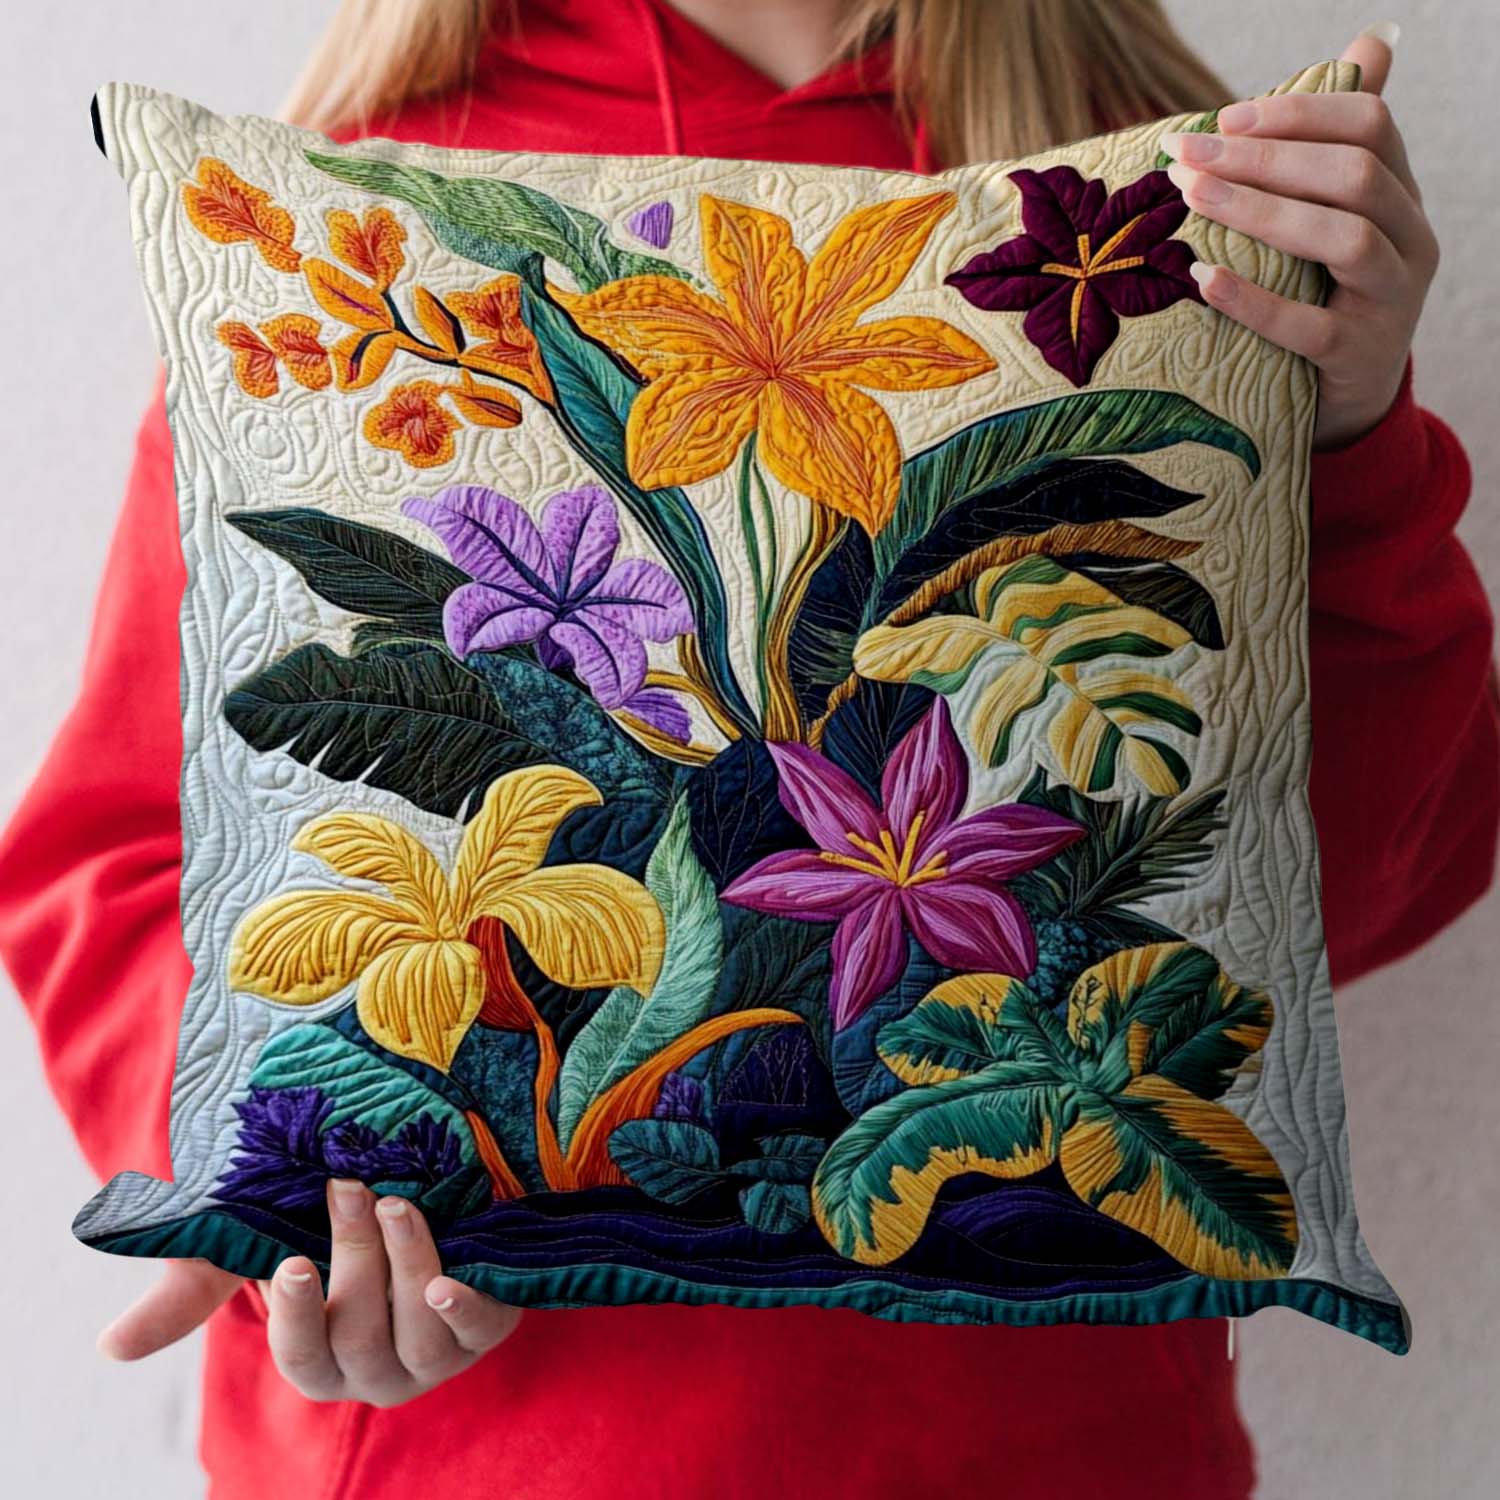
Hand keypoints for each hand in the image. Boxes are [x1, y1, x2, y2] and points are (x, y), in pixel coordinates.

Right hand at [99, 1180, 521, 1406]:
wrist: (406, 1182)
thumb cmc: (314, 1222)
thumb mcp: (250, 1245)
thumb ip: (190, 1289)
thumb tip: (110, 1349)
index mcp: (317, 1359)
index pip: (302, 1357)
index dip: (297, 1316)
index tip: (290, 1263)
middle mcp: (375, 1369)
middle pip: (360, 1333)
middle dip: (354, 1257)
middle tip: (348, 1189)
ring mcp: (434, 1354)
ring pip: (417, 1333)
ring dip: (407, 1265)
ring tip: (397, 1205)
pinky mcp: (485, 1326)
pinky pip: (482, 1333)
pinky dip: (468, 1309)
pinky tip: (451, 1281)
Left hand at [1159, 24, 1437, 449]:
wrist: (1345, 401)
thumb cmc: (1323, 297)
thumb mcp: (1330, 221)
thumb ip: (1334, 146)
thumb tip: (1368, 42)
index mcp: (1400, 196)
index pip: (1370, 126)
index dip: (1297, 115)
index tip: (1223, 121)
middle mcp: (1410, 240)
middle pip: (1354, 175)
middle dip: (1266, 158)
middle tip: (1187, 159)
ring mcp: (1391, 301)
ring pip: (1346, 239)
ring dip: (1263, 212)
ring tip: (1193, 199)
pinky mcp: (1358, 357)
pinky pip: (1309, 325)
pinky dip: (1253, 300)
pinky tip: (1203, 279)